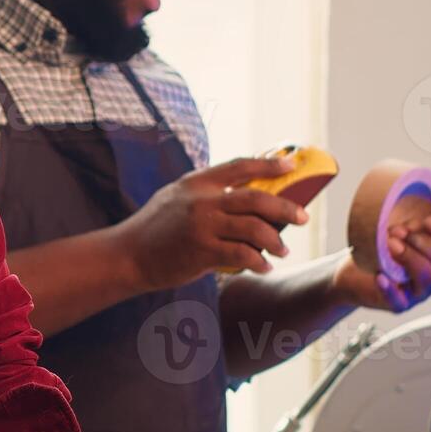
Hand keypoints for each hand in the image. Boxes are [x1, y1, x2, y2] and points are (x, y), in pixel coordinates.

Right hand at [112, 156, 309, 288]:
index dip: (269, 164)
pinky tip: (263, 266)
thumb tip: (242, 193)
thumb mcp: (175, 198)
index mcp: (196, 182)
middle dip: (286, 208)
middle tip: (302, 217)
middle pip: (256, 198)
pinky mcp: (202, 251)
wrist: (128, 255)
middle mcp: (201, 200)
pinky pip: (243, 255)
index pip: (239, 166)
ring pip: (255, 228)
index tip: (291, 165)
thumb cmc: (155, 229)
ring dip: (275, 240)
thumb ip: (205, 193)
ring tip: (282, 249)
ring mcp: (202, 226)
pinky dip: (259, 262)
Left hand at [335, 210, 430, 311]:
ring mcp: (419, 291)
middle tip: (399, 231)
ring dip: (409, 257)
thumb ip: (429, 223)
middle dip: (423, 242)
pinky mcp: (400, 303)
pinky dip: (390, 289)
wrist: (354, 270)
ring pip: (429, 277)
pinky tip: (380, 276)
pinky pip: (399, 300)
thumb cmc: (383, 250)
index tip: (430, 222)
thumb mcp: (405, 231)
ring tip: (390, 245)